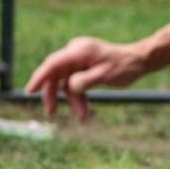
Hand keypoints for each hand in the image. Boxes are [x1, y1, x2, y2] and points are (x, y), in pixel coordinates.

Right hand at [24, 36, 146, 119]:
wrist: (139, 61)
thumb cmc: (124, 66)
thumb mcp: (106, 75)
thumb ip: (86, 80)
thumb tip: (70, 87)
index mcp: (78, 51)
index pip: (53, 64)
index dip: (40, 77)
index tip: (30, 91)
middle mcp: (74, 53)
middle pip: (54, 74)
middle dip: (52, 94)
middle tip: (51, 113)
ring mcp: (77, 60)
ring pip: (64, 82)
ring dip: (71, 100)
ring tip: (83, 117)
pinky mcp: (81, 67)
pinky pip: (73, 83)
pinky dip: (78, 96)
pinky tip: (84, 110)